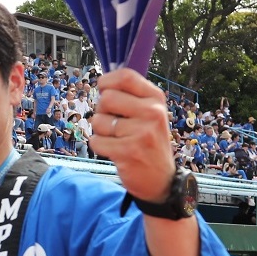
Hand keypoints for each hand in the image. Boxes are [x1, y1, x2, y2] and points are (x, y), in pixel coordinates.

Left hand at [89, 68, 175, 202]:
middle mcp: (152, 113)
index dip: (107, 81)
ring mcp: (141, 132)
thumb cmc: (148, 142)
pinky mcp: (128, 151)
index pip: (126, 76)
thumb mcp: (149, 114)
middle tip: (113, 123)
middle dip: (102, 110)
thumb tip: (102, 82)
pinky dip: (99, 146)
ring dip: (100, 131)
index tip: (103, 89)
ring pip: (98, 121)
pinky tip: (114, 150)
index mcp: (156, 99)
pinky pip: (96, 141)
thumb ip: (130, 97)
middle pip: (106, 98)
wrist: (160, 179)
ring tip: (117, 139)